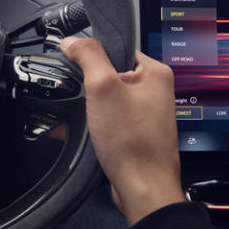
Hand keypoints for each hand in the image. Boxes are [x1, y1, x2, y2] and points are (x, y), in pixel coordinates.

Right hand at [61, 36, 184, 225]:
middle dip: (90, 87)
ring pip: (107, 99)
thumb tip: (73, 41)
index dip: (93, 58)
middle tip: (88, 101)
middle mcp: (155, 91)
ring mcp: (146, 113)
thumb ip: (88, 56)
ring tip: (91, 121)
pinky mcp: (136, 132)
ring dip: (90, 107)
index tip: (80, 69)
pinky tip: (88, 133)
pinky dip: (95, 124)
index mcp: (155, 73)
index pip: (117, 48)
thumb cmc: (133, 144)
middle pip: (109, 74)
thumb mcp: (103, 87)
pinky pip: (110, 119)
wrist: (142, 188)